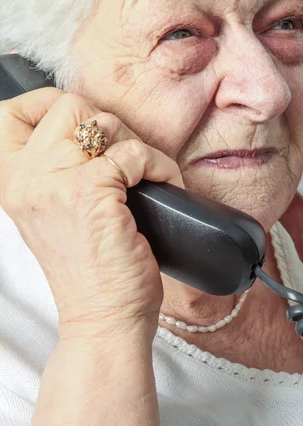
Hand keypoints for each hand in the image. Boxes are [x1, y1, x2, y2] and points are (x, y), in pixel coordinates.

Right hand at [0, 88, 183, 338]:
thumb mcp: (54, 218)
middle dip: (106, 124)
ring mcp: (56, 183)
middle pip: (66, 106)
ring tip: (147, 175)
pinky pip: (134, 152)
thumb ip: (57, 175)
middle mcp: (26, 178)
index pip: (11, 114)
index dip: (49, 104)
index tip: (85, 125)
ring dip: (136, 144)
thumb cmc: (89, 274)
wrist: (103, 320)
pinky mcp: (91, 192)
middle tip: (126, 158)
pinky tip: (164, 186)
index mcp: (12, 183)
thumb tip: (93, 136)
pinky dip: (158, 165)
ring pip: (101, 122)